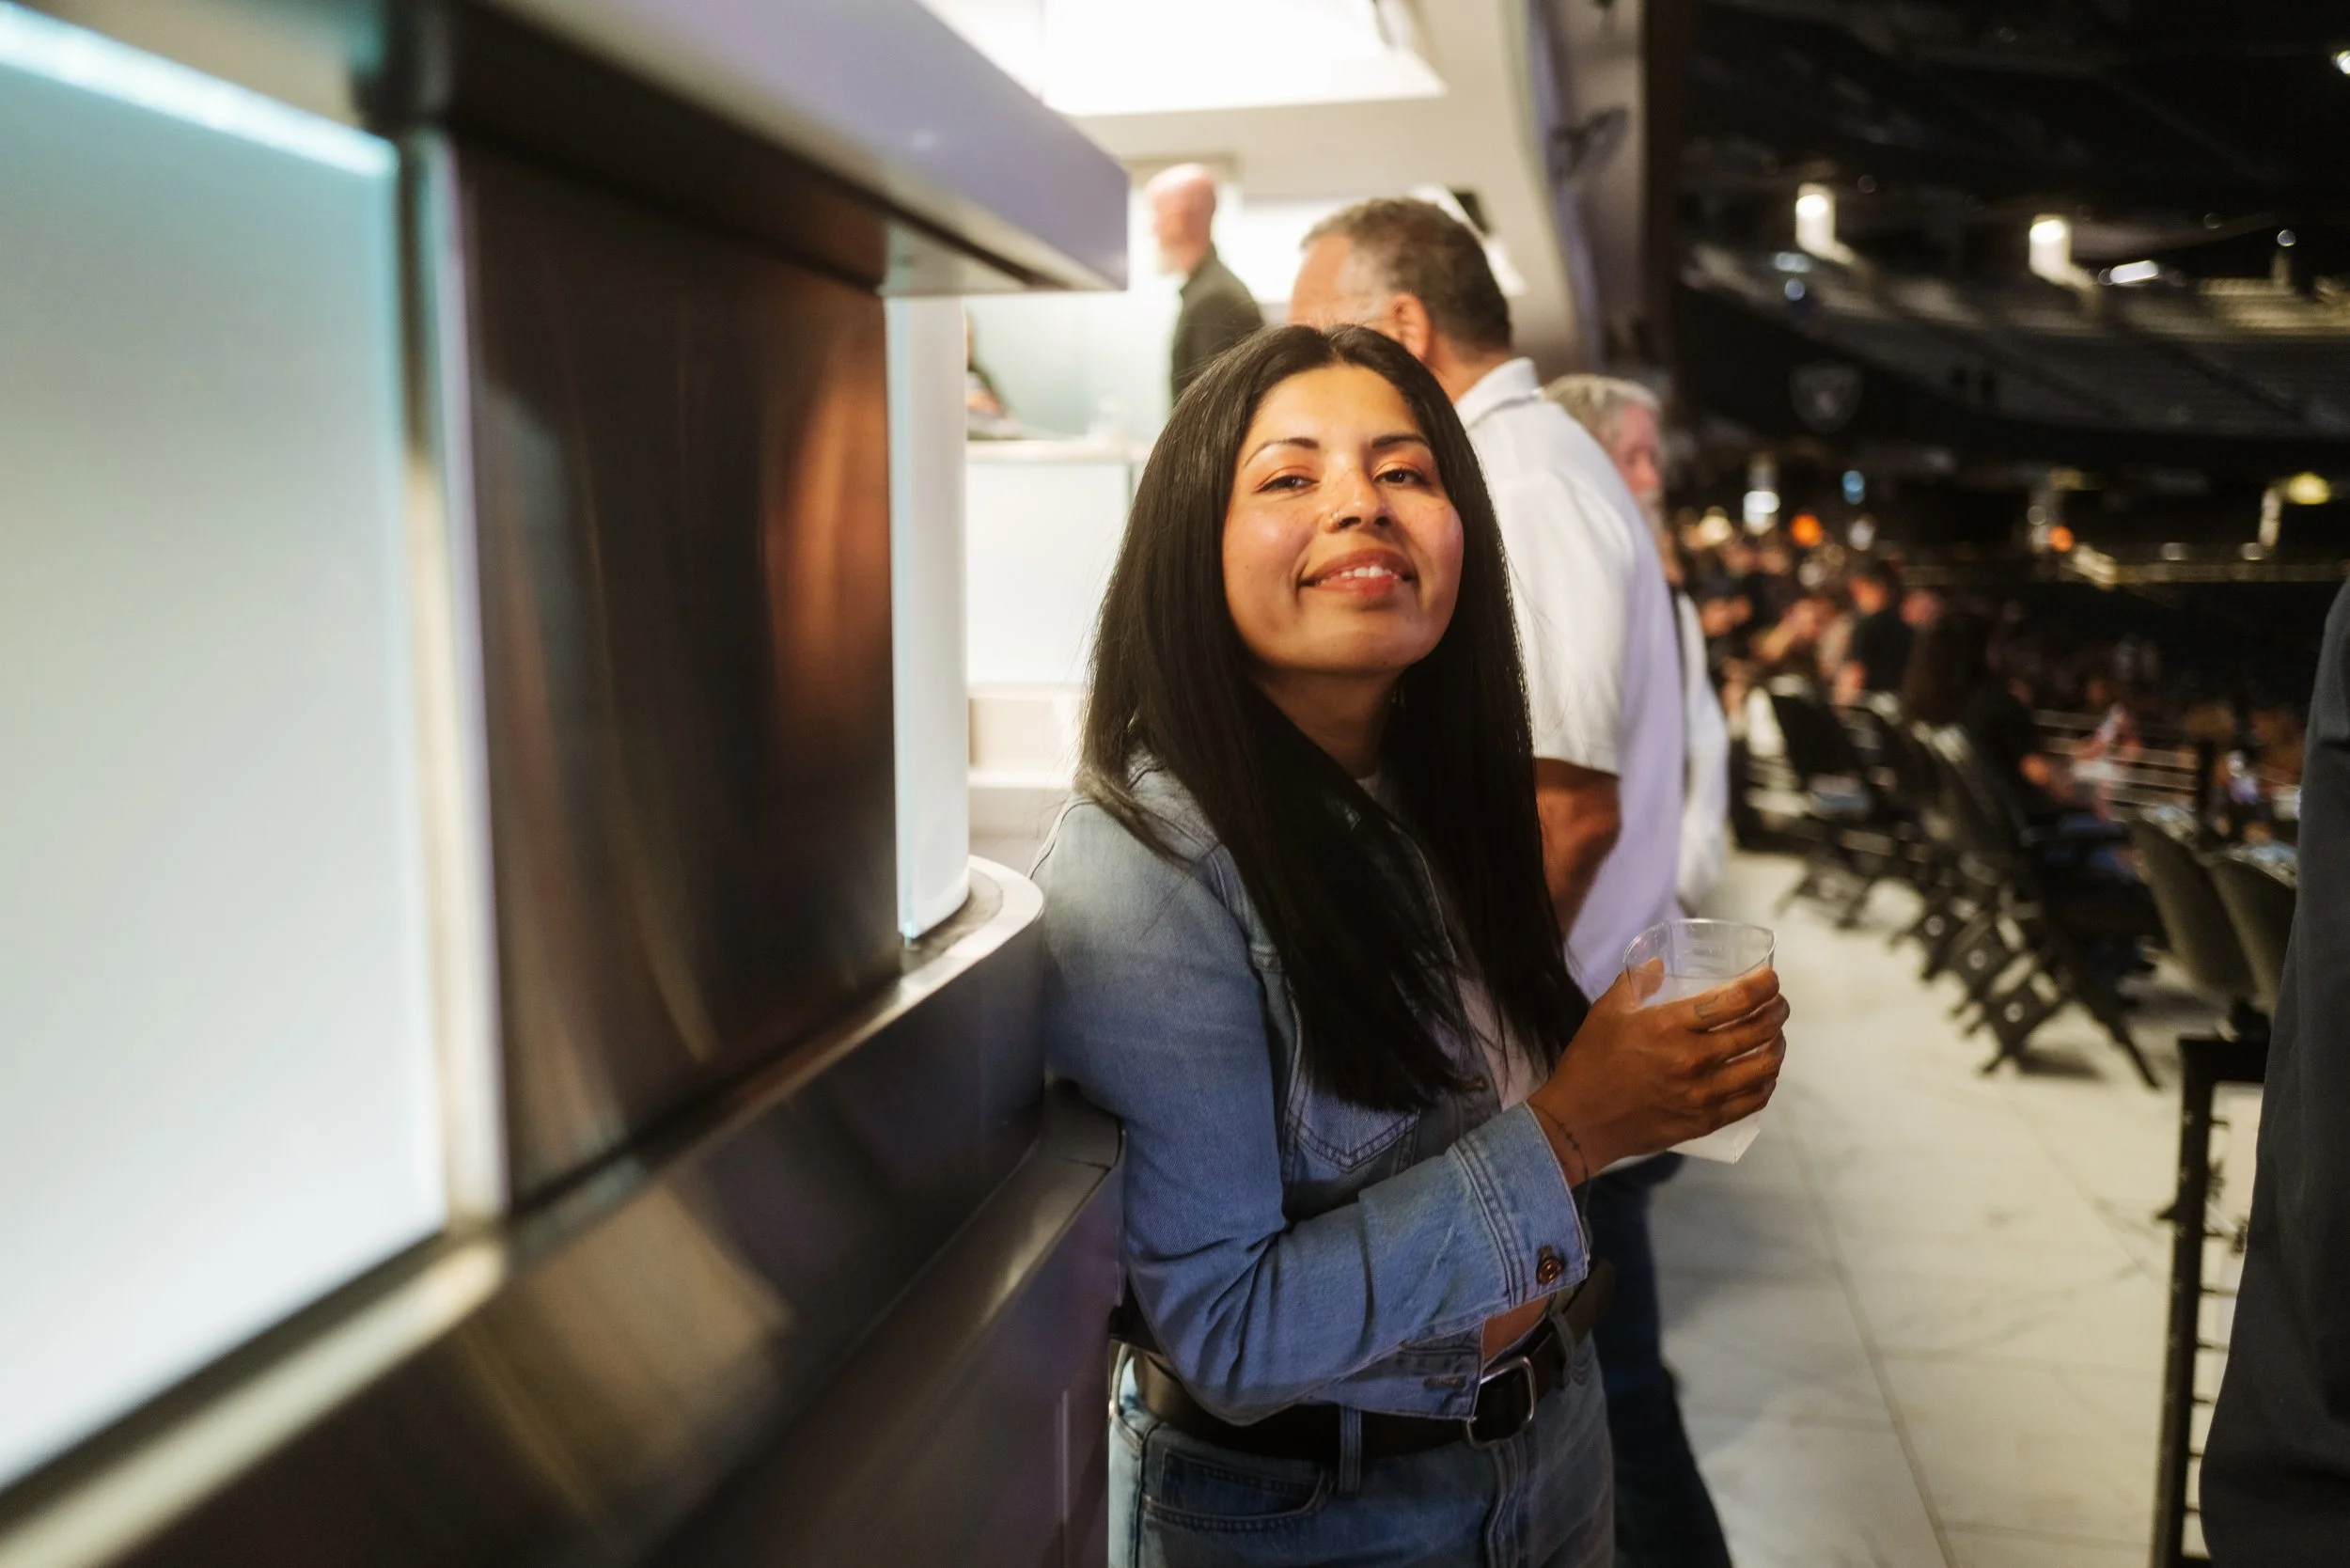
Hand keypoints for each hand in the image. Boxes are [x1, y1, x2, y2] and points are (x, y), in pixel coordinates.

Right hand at [1527, 964, 1788, 1178]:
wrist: (1580, 1122)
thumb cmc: (1590, 1062)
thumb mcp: (1607, 1012)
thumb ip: (1635, 982)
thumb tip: (1659, 963)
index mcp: (1670, 1026)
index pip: (1736, 1001)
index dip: (1763, 986)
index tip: (1770, 979)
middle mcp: (1694, 1060)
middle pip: (1758, 1031)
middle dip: (1777, 1011)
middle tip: (1777, 1004)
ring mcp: (1703, 1094)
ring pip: (1764, 1067)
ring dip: (1777, 1047)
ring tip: (1773, 1038)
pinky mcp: (1705, 1121)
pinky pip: (1753, 1100)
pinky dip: (1766, 1082)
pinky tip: (1763, 1072)